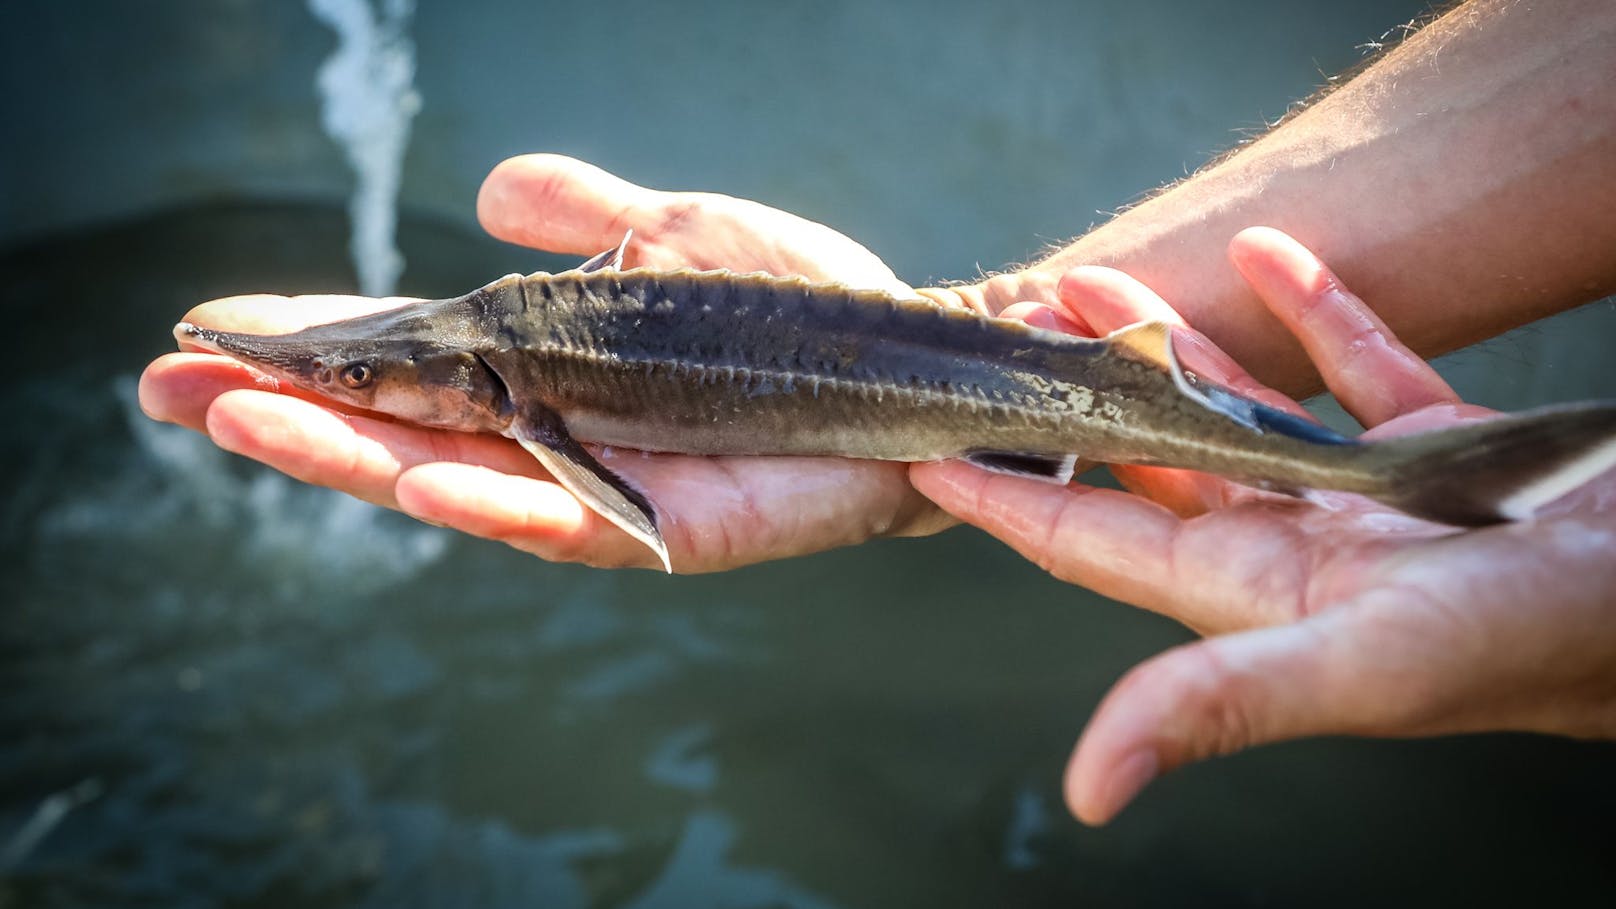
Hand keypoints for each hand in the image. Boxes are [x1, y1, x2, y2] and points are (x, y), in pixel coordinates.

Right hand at [140, 154, 951, 570]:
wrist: (906, 362)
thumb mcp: (670, 237)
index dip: (311, 352)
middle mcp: (555, 440)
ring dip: (348, 459)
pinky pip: (564, 520)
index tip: (209, 332)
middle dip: (286, 410)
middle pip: (399, 431)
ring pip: (453, 481)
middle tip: (172, 386)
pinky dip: (490, 502)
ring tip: (246, 424)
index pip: (403, 365)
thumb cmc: (795, 308)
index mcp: (545, 375)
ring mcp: (604, 489)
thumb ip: (580, 220)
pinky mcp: (666, 527)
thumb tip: (487, 193)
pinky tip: (416, 481)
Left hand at [910, 227, 1615, 824]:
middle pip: (1149, 460)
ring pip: (1241, 407)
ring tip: (1099, 277)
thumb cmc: (1529, 645)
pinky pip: (1360, 368)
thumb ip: (1217, 704)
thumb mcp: (1357, 670)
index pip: (1089, 540)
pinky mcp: (1443, 449)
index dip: (1002, 499)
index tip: (925, 448)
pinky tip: (1273, 254)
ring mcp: (1365, 496)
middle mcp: (1292, 545)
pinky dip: (1319, 312)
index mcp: (1250, 592)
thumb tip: (1091, 788)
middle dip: (1076, 395)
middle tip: (1013, 324)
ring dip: (1172, 342)